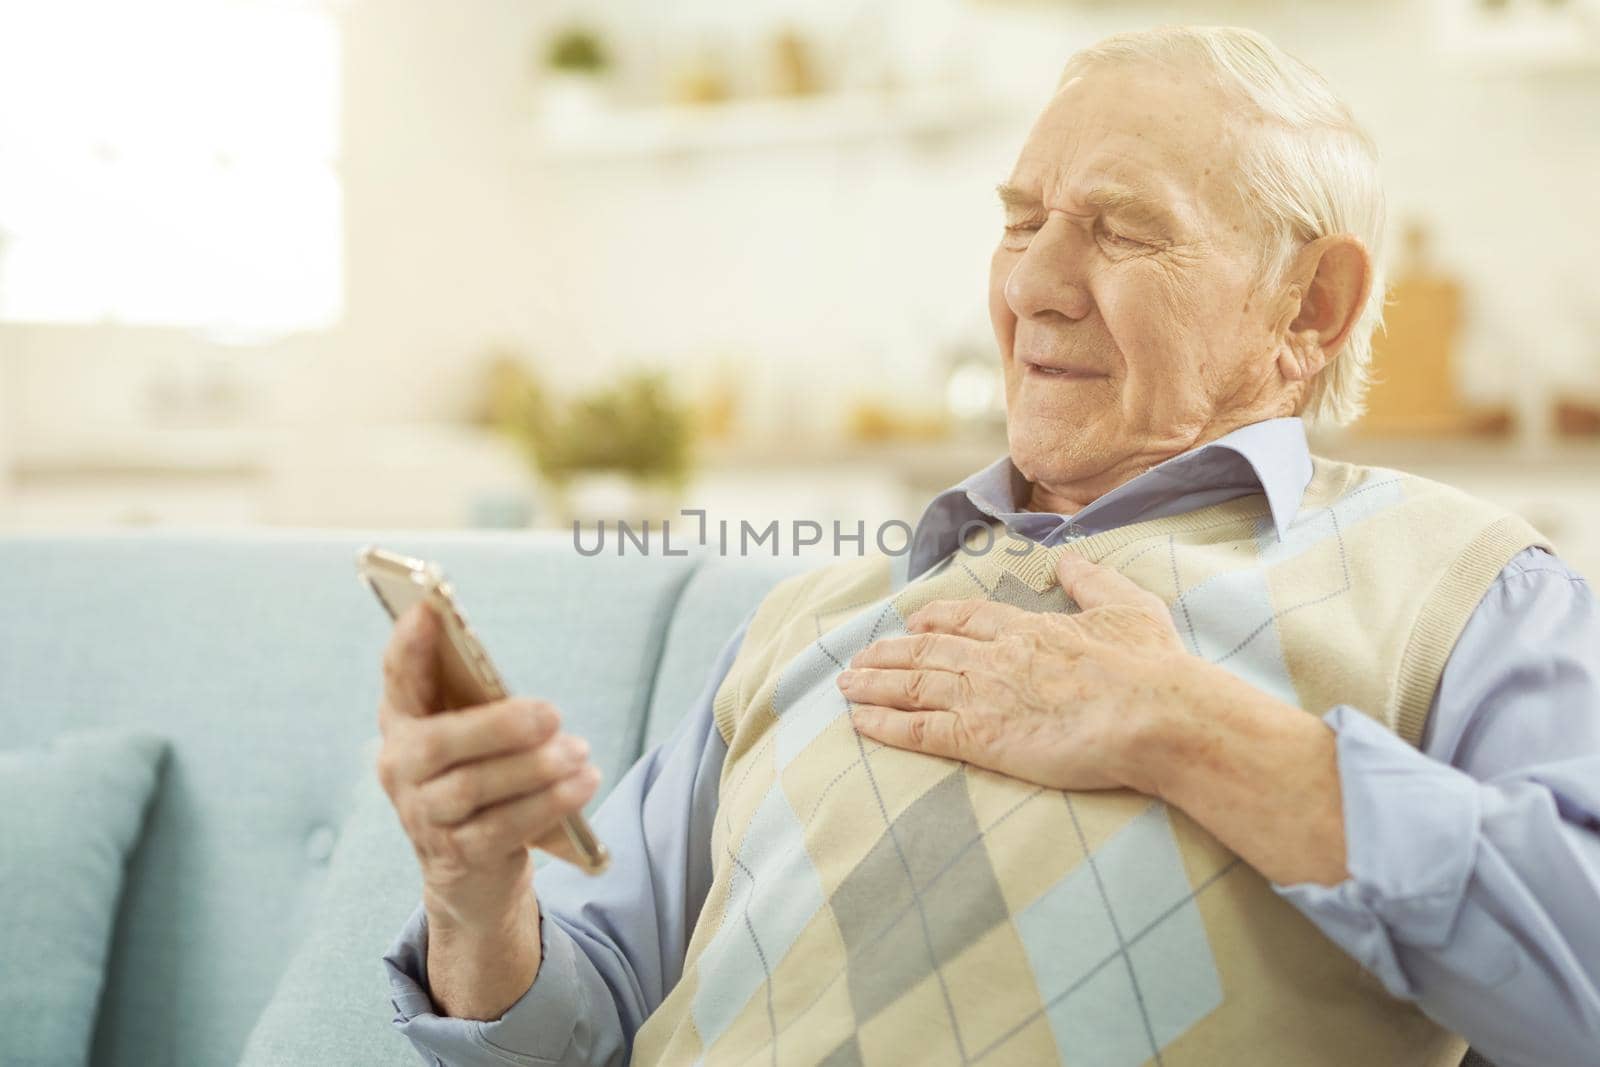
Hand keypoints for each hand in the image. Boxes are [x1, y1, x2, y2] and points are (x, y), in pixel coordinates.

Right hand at [375, 602, 601, 931]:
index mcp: (404, 723)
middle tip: (553, 713)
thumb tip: (537, 710)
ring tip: (579, 752)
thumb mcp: (476, 739)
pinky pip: (503, 827)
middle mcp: (401, 768)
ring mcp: (423, 816)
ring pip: (473, 787)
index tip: (428, 611)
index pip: (397, 679)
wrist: (472, 870)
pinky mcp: (456, 856)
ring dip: (534, 767)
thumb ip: (485, 709)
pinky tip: (583, 784)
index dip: (409, 647)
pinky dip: (548, 803)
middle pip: (440, 742)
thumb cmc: (481, 778)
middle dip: (500, 726)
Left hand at [839, 553, 1194, 794]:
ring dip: (875, 684)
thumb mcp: (1128, 606)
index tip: (914, 622)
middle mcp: (996, 657)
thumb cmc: (1150, 667)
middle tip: (861, 658)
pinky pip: (919, 729)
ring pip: (913, 685)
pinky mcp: (981, 737)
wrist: (1153, 714)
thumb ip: (1092, 580)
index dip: (936, 619)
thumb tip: (1067, 559)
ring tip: (846, 684)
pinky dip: (884, 724)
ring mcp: (984, 695)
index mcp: (1028, 628)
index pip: (968, 618)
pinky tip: (859, 722)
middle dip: (890, 654)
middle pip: (927, 650)